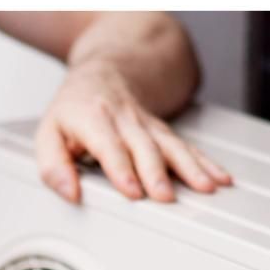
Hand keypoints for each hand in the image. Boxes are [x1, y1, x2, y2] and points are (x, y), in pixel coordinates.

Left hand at [35, 59, 230, 204]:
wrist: (105, 72)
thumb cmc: (74, 110)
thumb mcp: (48, 133)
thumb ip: (52, 166)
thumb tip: (69, 192)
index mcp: (92, 119)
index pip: (109, 146)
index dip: (121, 168)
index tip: (132, 191)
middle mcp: (124, 120)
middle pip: (144, 147)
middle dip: (157, 172)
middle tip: (166, 196)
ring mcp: (148, 125)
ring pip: (171, 145)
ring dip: (190, 168)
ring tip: (206, 187)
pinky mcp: (163, 132)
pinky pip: (186, 147)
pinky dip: (206, 162)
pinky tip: (220, 177)